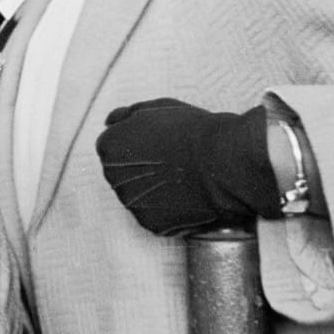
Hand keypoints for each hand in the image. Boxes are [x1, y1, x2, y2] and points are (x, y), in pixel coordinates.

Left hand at [96, 99, 276, 236]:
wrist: (224, 162)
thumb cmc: (194, 132)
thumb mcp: (155, 109)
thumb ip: (125, 116)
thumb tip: (109, 122)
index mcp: (109, 147)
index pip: (113, 152)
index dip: (139, 149)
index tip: (160, 147)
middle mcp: (113, 178)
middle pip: (123, 177)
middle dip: (144, 171)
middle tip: (173, 164)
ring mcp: (131, 203)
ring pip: (140, 198)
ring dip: (156, 192)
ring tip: (183, 180)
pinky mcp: (151, 224)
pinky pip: (157, 217)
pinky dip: (171, 211)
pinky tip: (187, 197)